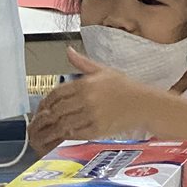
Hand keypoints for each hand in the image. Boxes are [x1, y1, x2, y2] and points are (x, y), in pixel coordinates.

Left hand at [29, 48, 156, 152]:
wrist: (145, 104)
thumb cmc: (126, 88)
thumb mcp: (103, 70)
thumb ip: (82, 63)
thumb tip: (68, 51)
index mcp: (86, 83)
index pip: (56, 93)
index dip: (45, 102)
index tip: (42, 107)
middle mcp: (87, 99)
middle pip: (57, 110)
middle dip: (46, 117)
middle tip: (41, 122)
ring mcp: (92, 115)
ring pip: (63, 124)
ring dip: (53, 129)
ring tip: (48, 131)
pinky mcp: (98, 129)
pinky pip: (76, 134)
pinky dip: (67, 135)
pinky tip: (64, 135)